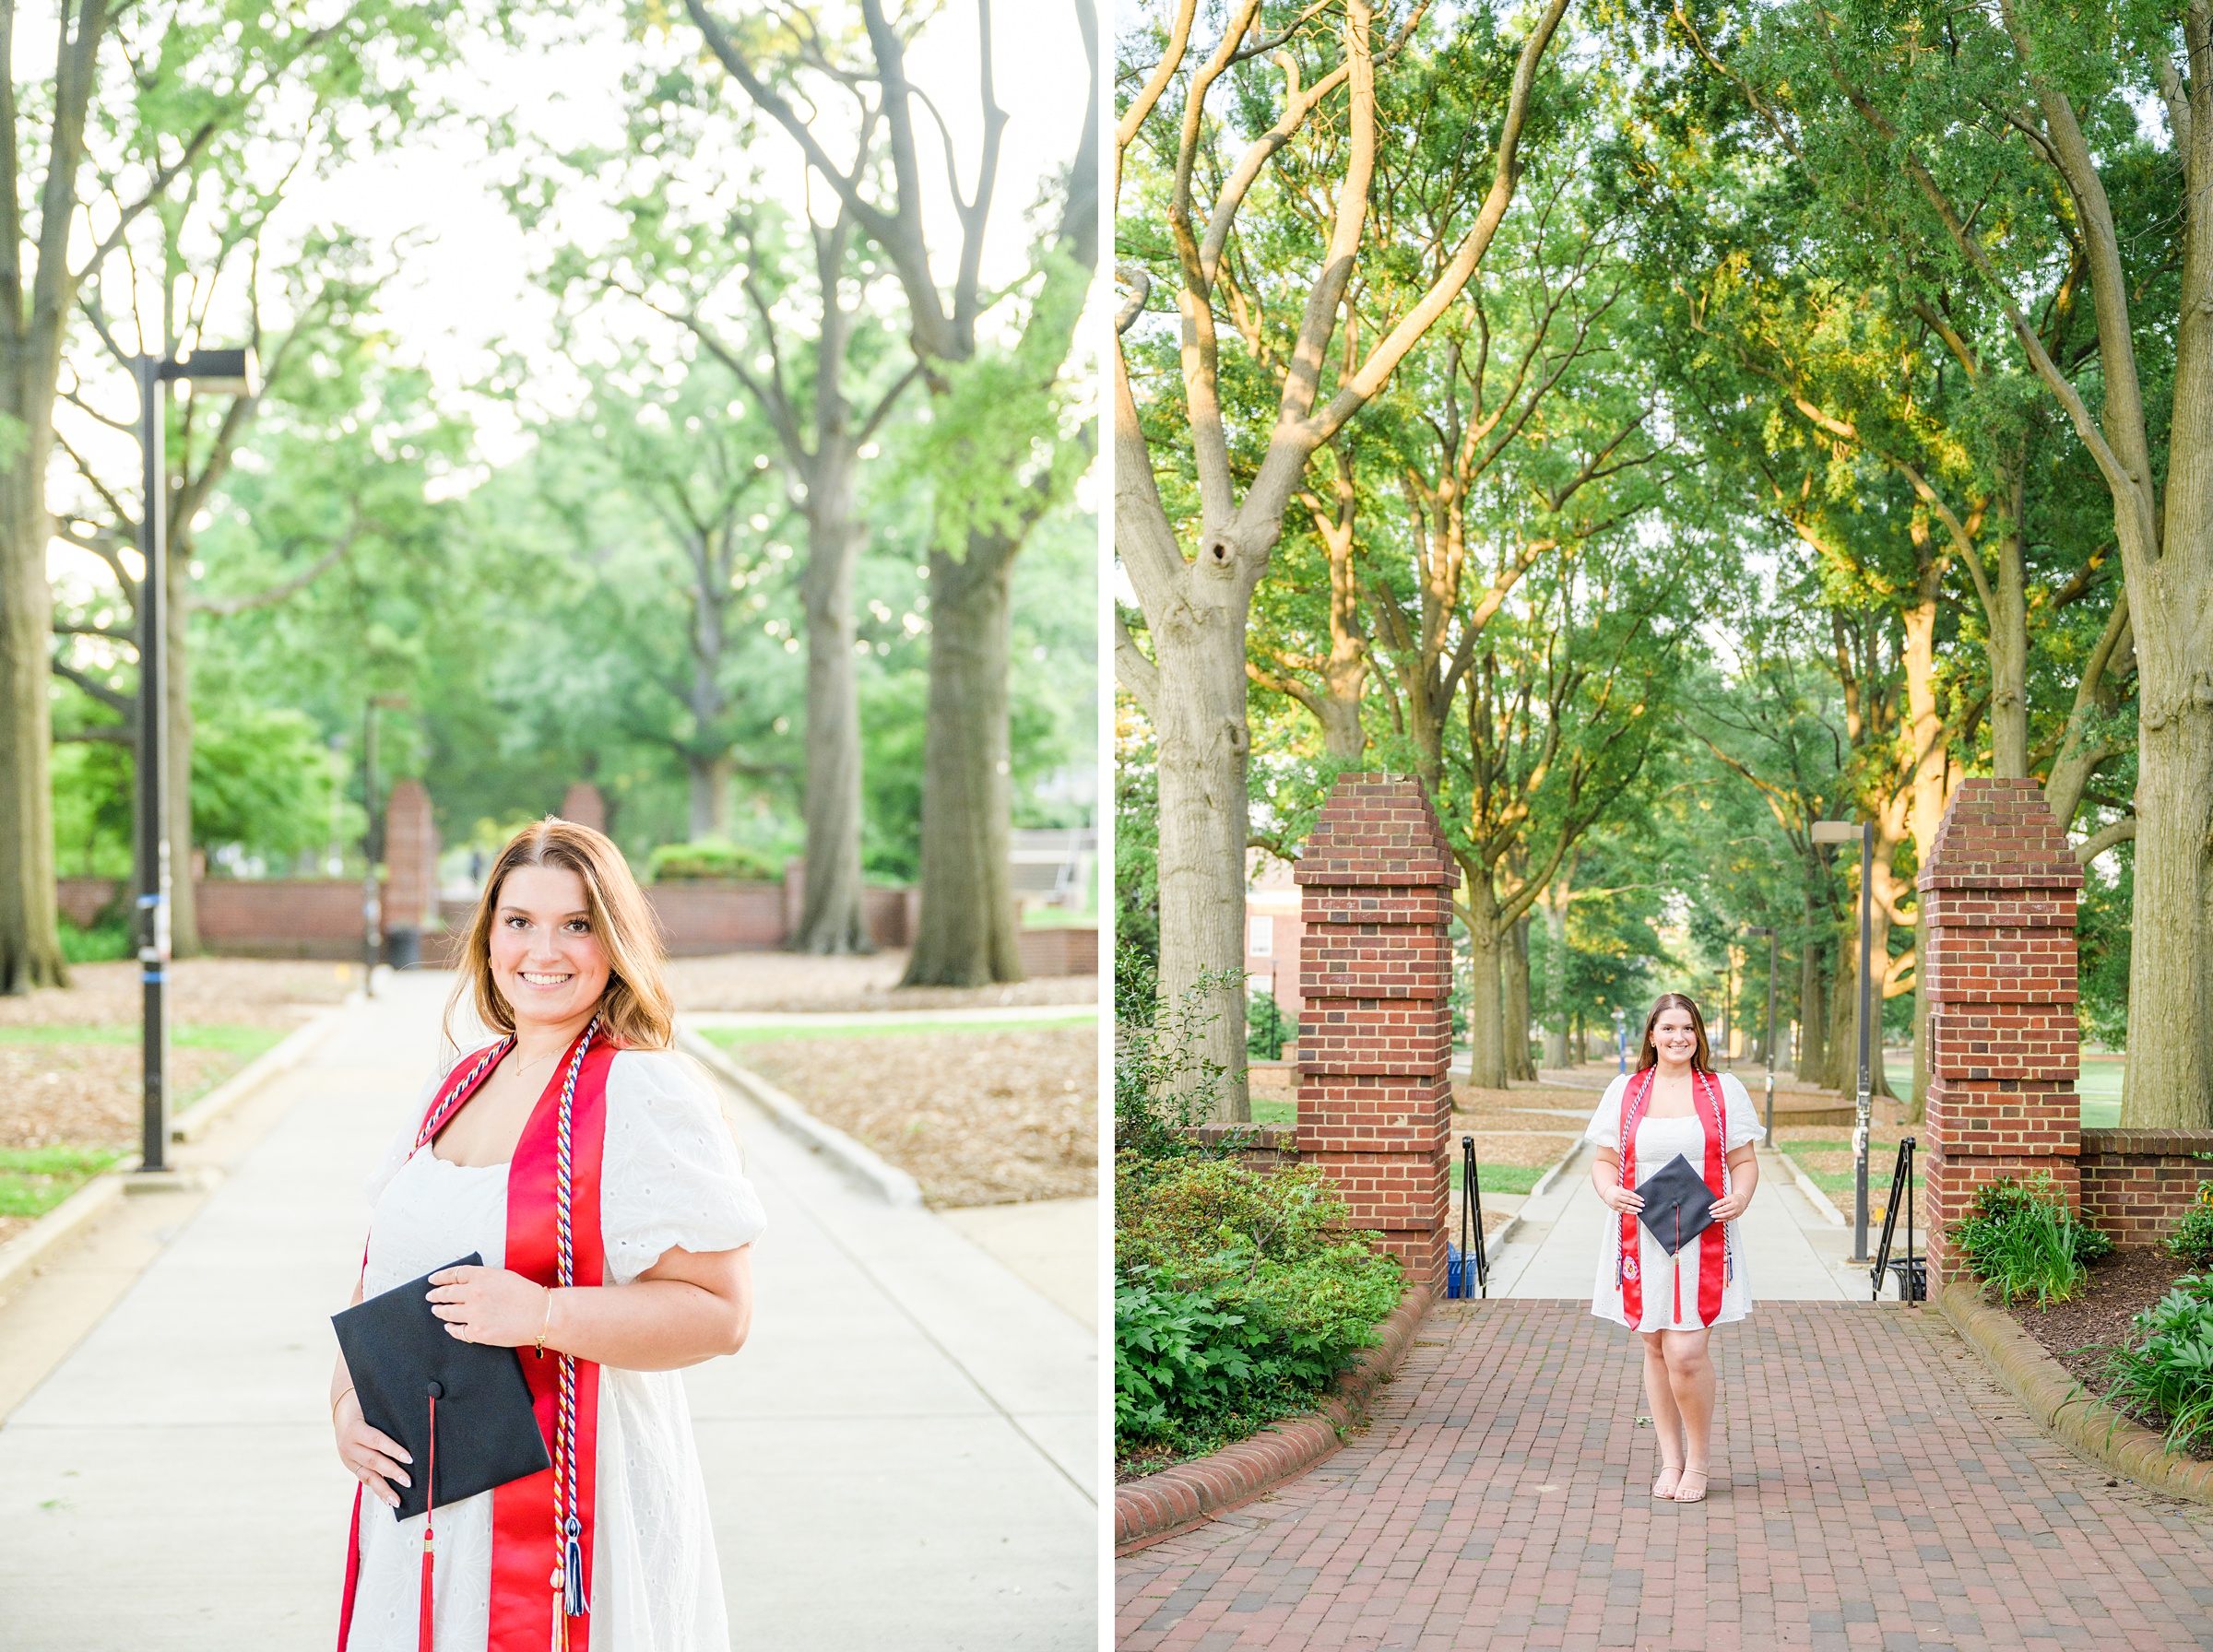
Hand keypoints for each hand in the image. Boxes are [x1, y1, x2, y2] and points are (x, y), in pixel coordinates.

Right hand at [334, 1389, 410, 1510]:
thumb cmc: (365, 1403)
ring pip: (367, 1475)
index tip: (410, 1458)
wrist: (342, 1409)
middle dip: (392, 1472)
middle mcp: (348, 1445)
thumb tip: (417, 1414)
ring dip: (384, 1488)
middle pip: (373, 1460)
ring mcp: (348, 1458)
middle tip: (409, 1481)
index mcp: (354, 1428)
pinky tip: (388, 1499)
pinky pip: (365, 1479)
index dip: (393, 1450)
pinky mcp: (351, 1466)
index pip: (377, 1440)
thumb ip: (390, 1413)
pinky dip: (377, 1489)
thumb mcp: (373, 1403)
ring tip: (398, 1500)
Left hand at [426, 1264, 548, 1348]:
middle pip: (447, 1293)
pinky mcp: (477, 1331)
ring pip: (448, 1311)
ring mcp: (474, 1313)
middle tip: (431, 1296)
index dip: (440, 1277)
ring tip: (436, 1310)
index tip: (433, 1280)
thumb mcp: (504, 1276)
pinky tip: (449, 1326)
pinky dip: (451, 1328)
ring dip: (440, 1311)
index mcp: (482, 1276)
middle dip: (436, 1295)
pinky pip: (457, 1330)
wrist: (541, 1315)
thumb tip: (467, 1282)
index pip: (453, 1274)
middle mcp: (474, 1293)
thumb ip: (484, 1277)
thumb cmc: (528, 1295)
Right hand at [1602, 1186, 1643, 1214]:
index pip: (1630, 1194)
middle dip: (1636, 1203)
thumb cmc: (1615, 1190)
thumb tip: (1638, 1198)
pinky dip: (1630, 1212)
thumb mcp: (1621, 1189)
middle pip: (1628, 1201)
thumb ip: (1628, 1193)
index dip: (1637, 1197)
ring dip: (1634, 1209)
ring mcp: (1615, 1203)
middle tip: (1642, 1205)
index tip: (1642, 1199)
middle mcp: (1617, 1197)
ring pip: (1626, 1207)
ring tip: (1640, 1210)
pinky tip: (1634, 1212)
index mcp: (1619, 1191)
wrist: (1605, 1192)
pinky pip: (1623, 1211)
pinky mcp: (1615, 1208)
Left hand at [1711, 1190, 1748, 1220]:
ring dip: (1719, 1216)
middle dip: (1716, 1212)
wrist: (1743, 1200)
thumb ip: (1722, 1202)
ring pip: (1726, 1215)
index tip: (1710, 1208)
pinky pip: (1728, 1218)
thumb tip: (1713, 1207)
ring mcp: (1736, 1211)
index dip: (1715, 1205)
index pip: (1722, 1202)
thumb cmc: (1734, 1198)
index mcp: (1732, 1198)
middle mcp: (1735, 1205)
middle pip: (1724, 1209)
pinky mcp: (1737, 1215)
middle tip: (1711, 1213)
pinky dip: (1722, 1220)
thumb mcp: (1728, 1197)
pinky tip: (1717, 1219)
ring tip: (1713, 1217)